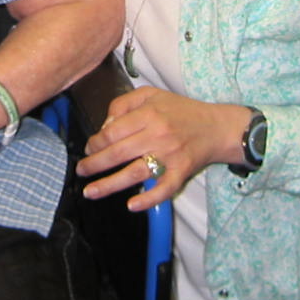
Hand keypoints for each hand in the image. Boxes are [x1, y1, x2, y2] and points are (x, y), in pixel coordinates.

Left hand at [76, 89, 250, 212]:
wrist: (217, 127)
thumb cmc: (182, 111)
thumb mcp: (152, 94)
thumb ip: (124, 103)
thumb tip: (105, 126)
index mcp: (149, 113)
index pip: (113, 131)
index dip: (96, 142)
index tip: (89, 148)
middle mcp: (158, 134)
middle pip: (118, 152)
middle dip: (95, 164)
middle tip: (82, 170)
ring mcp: (170, 155)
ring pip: (134, 172)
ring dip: (109, 185)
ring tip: (91, 192)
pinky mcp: (182, 172)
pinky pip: (164, 189)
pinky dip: (149, 199)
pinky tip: (132, 205)